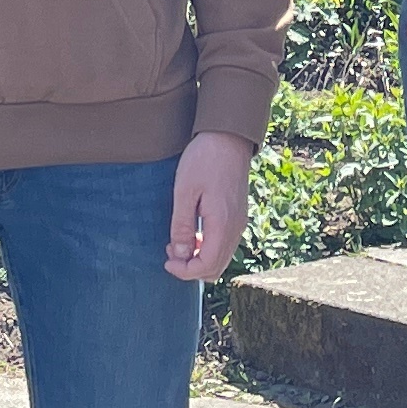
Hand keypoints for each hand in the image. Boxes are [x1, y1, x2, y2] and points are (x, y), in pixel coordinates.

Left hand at [164, 131, 251, 282]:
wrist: (229, 136)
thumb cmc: (204, 159)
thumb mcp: (185, 191)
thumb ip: (182, 226)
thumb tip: (180, 255)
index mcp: (222, 224)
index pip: (206, 265)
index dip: (184, 271)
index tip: (167, 261)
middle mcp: (236, 227)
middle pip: (216, 268)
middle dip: (191, 268)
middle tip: (171, 252)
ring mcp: (240, 221)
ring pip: (221, 257)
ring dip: (199, 258)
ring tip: (178, 241)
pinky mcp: (239, 214)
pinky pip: (225, 244)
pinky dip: (208, 247)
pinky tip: (193, 232)